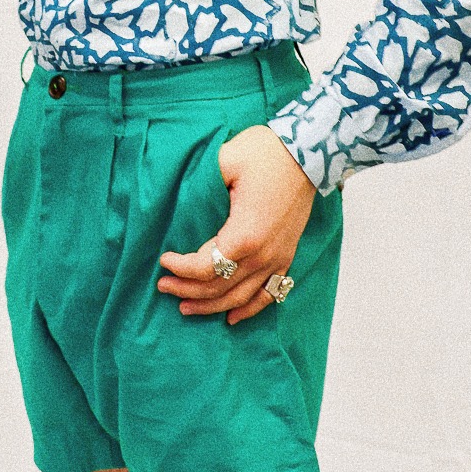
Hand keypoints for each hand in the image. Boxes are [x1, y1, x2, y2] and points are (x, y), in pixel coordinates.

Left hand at [157, 125, 316, 324]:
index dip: (180, 268)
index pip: (204, 267)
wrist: (306, 153)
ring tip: (186, 306)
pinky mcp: (286, 257)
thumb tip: (173, 196)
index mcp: (244, 235)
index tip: (163, 260)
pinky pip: (268, 294)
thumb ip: (199, 183)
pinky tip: (232, 318)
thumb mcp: (226, 160)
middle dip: (187, 290)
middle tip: (164, 287)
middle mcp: (262, 255)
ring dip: (211, 305)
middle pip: (219, 287)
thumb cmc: (264, 154)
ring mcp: (277, 259)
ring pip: (240, 297)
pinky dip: (249, 309)